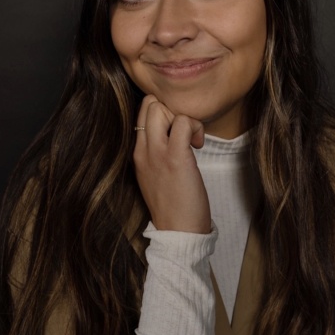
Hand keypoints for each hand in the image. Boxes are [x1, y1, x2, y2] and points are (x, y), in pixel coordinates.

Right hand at [133, 94, 210, 233]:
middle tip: (185, 133)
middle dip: (171, 110)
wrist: (178, 231)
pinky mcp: (175, 156)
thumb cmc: (173, 204)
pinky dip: (194, 127)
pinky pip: (183, 122)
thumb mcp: (154, 174)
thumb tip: (172, 132)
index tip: (177, 134)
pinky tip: (198, 145)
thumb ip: (157, 152)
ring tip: (193, 140)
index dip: (163, 114)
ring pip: (160, 107)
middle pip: (149, 104)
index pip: (141, 113)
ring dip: (183, 118)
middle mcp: (142, 149)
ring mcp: (156, 152)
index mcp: (137, 152)